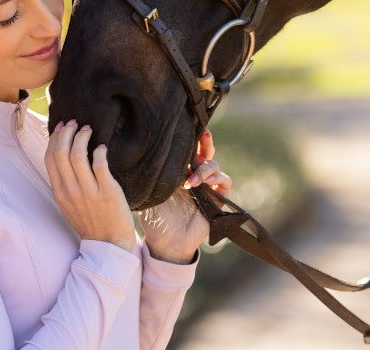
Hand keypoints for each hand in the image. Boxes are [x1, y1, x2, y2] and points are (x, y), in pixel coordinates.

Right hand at [45, 120, 135, 252]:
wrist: (109, 245)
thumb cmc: (89, 221)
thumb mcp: (68, 203)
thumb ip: (64, 182)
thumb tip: (63, 154)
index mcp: (59, 192)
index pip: (50, 158)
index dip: (54, 138)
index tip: (61, 127)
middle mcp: (71, 191)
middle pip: (61, 153)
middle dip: (66, 132)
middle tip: (75, 123)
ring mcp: (88, 192)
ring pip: (77, 155)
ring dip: (82, 137)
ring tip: (88, 130)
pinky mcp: (107, 192)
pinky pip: (99, 164)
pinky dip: (99, 151)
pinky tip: (102, 148)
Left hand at [139, 130, 231, 263]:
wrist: (165, 242)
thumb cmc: (155, 216)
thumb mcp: (150, 189)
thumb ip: (152, 172)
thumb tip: (144, 151)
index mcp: (179, 170)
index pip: (188, 149)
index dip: (190, 138)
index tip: (187, 127)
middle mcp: (194, 175)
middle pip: (205, 151)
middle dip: (205, 141)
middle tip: (204, 135)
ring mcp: (206, 186)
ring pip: (214, 164)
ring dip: (205, 168)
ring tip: (192, 181)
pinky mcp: (217, 199)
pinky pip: (225, 182)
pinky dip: (218, 178)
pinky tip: (205, 183)